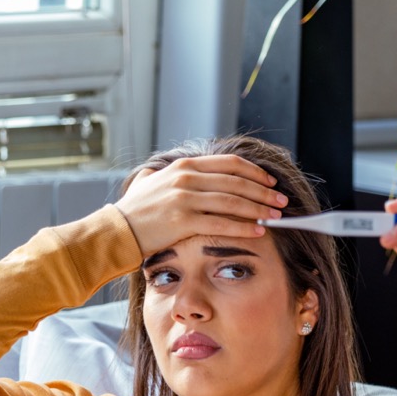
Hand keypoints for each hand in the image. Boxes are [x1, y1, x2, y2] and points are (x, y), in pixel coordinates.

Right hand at [114, 155, 288, 256]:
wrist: (115, 231)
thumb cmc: (133, 211)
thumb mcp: (147, 183)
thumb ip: (158, 175)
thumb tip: (156, 171)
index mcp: (184, 166)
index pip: (229, 164)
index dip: (254, 172)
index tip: (270, 182)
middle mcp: (186, 178)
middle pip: (236, 182)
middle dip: (263, 192)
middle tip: (281, 201)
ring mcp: (184, 199)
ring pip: (233, 202)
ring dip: (259, 209)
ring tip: (275, 216)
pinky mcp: (183, 221)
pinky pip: (221, 223)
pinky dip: (243, 227)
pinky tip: (258, 231)